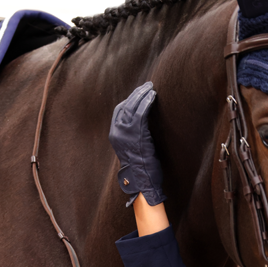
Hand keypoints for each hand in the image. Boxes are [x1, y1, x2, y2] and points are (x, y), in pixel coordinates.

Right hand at [108, 82, 164, 206]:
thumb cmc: (142, 168)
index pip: (119, 111)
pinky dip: (146, 103)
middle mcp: (117, 132)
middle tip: (147, 86)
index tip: (138, 93)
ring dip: (142, 95)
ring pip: (132, 107)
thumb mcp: (133, 149)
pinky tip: (152, 97)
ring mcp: (126, 133)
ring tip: (151, 88)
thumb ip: (133, 137)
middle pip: (125, 106)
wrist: (142, 180)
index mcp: (115, 135)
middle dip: (136, 94)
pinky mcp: (137, 135)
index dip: (128, 100)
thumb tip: (140, 127)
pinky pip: (141, 114)